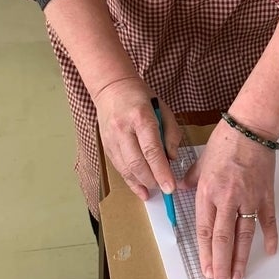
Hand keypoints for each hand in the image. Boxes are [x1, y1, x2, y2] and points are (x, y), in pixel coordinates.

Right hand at [93, 77, 179, 201]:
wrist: (111, 87)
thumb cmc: (141, 97)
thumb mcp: (163, 108)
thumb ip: (171, 133)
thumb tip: (172, 158)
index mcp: (141, 117)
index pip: (152, 150)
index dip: (162, 171)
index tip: (170, 187)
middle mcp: (123, 129)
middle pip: (137, 163)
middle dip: (152, 180)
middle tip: (165, 189)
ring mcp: (112, 138)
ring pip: (126, 168)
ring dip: (141, 183)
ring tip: (155, 191)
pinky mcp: (106, 146)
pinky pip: (119, 168)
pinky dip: (130, 181)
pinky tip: (141, 190)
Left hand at [185, 121, 277, 278]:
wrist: (251, 128)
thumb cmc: (226, 140)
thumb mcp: (200, 161)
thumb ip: (191, 179)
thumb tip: (181, 189)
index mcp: (208, 192)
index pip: (205, 230)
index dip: (205, 254)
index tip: (206, 270)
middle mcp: (228, 198)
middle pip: (223, 238)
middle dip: (221, 263)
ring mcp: (249, 198)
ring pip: (244, 234)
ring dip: (241, 257)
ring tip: (238, 275)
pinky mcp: (266, 194)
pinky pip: (269, 219)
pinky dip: (270, 236)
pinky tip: (270, 250)